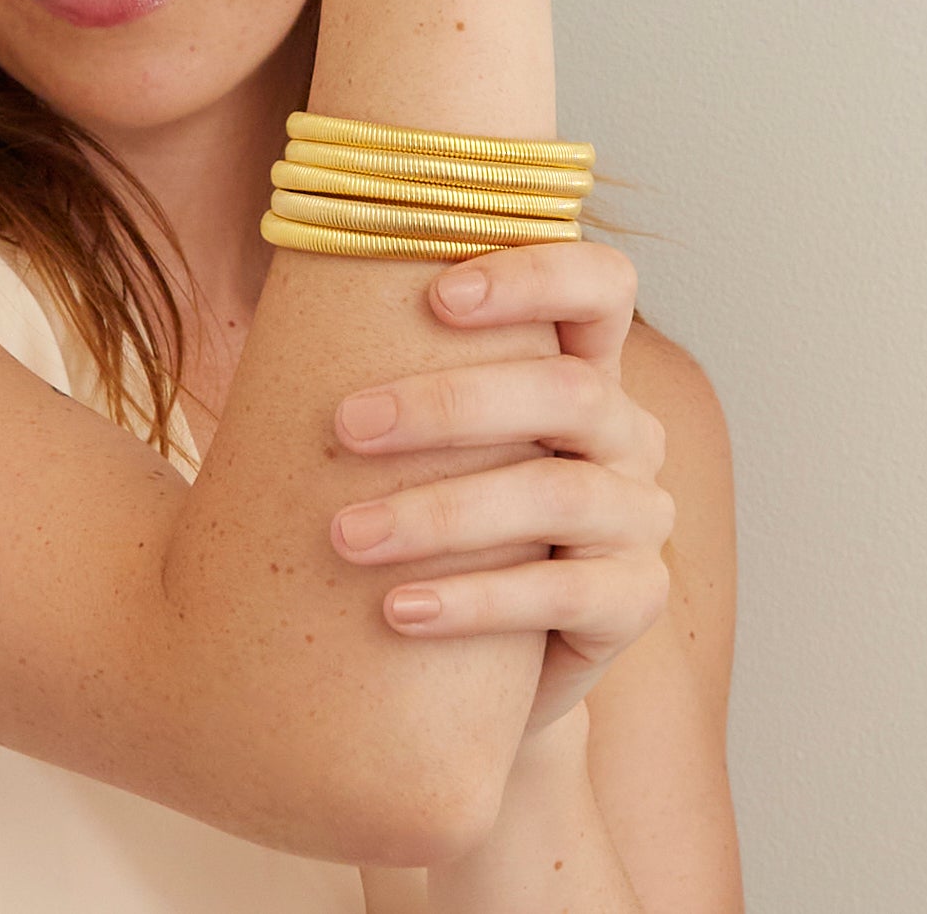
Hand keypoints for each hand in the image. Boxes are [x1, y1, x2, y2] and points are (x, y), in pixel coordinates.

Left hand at [327, 241, 672, 742]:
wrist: (484, 650)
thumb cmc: (432, 507)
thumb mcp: (429, 431)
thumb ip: (402, 360)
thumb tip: (288, 294)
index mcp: (581, 360)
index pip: (601, 282)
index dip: (533, 276)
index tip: (435, 296)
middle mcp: (625, 429)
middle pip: (568, 390)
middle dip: (448, 405)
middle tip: (345, 426)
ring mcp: (638, 516)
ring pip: (560, 495)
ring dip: (440, 514)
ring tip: (344, 536)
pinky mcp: (635, 600)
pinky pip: (563, 595)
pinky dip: (472, 601)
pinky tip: (396, 608)